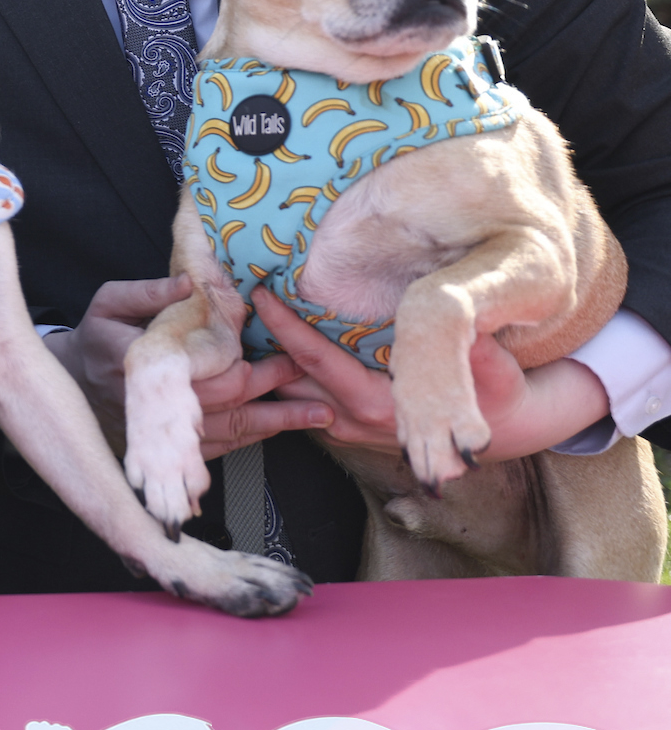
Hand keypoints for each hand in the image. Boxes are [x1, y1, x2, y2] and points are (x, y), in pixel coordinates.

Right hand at [47, 275, 327, 456]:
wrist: (72, 383)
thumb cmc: (96, 336)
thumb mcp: (109, 302)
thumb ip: (149, 292)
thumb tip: (191, 282)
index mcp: (134, 362)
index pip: (196, 365)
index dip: (238, 357)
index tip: (273, 342)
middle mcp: (150, 404)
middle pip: (221, 399)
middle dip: (268, 385)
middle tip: (306, 368)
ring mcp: (160, 432)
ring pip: (227, 430)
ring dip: (274, 422)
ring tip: (317, 414)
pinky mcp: (168, 448)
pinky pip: (217, 448)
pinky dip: (251, 439)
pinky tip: (280, 430)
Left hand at [254, 290, 608, 459]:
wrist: (500, 433)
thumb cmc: (496, 397)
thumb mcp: (495, 370)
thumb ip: (475, 349)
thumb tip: (463, 320)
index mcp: (381, 406)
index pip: (317, 360)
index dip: (286, 327)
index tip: (260, 295)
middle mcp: (355, 421)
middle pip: (289, 378)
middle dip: (258, 344)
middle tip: (230, 300)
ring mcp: (345, 428)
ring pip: (289, 392)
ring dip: (267, 359)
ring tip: (241, 316)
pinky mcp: (343, 426)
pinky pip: (301, 398)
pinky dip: (285, 370)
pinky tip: (272, 339)